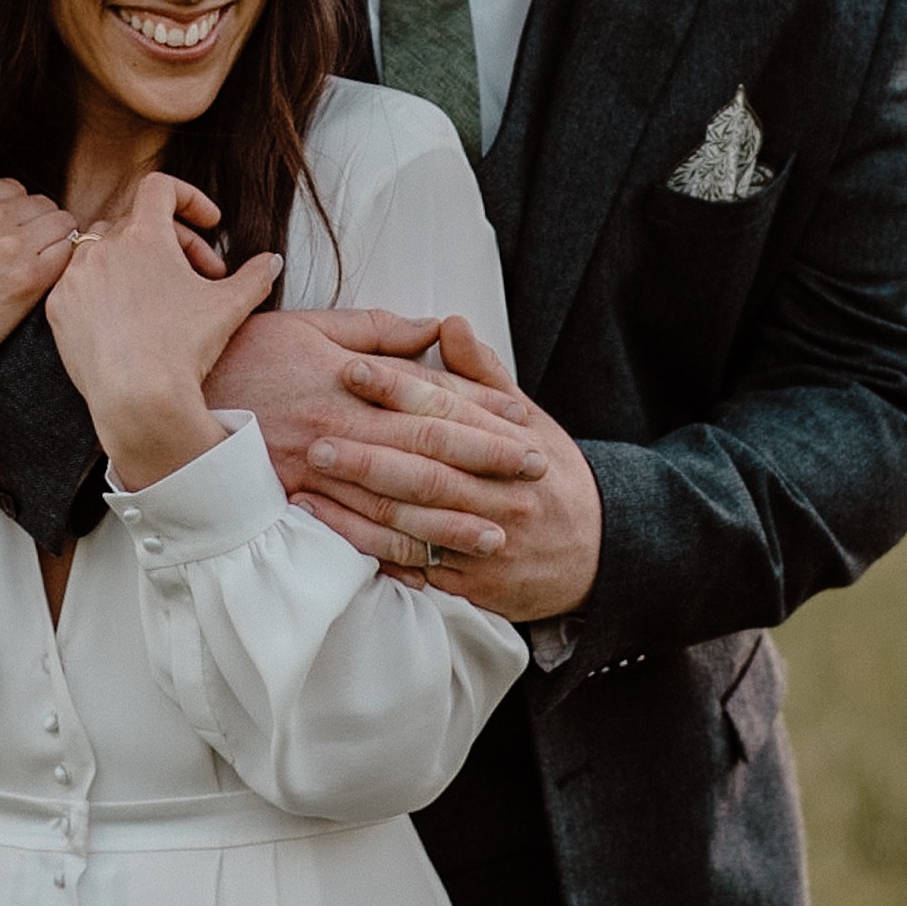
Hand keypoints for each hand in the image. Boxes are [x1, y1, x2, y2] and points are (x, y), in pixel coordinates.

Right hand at [0, 160, 78, 491]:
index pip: (11, 187)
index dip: (9, 212)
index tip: (0, 237)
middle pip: (39, 203)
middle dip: (34, 223)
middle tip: (19, 252)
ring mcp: (12, 246)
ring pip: (61, 221)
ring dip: (54, 238)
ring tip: (35, 263)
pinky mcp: (29, 280)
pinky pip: (69, 250)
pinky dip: (64, 259)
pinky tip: (43, 277)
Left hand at [45, 174, 282, 491]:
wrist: (138, 400)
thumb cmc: (184, 350)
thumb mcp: (229, 307)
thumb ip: (255, 276)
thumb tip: (273, 262)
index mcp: (143, 235)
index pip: (161, 188)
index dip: (189, 198)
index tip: (209, 223)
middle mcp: (103, 247)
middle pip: (138, 223)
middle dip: (174, 243)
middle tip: (199, 275)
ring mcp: (75, 277)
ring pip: (103, 249)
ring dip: (134, 261)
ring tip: (160, 294)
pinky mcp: (58, 308)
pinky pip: (79, 282)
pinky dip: (103, 288)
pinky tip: (126, 316)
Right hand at [203, 307, 547, 566]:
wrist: (169, 393)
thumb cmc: (242, 352)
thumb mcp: (310, 325)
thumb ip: (376, 330)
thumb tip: (433, 327)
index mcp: (349, 381)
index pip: (429, 398)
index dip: (480, 411)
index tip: (524, 422)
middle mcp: (340, 428)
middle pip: (425, 451)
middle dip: (484, 466)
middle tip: (534, 478)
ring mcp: (316, 470)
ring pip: (394, 502)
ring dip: (448, 522)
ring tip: (495, 535)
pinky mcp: (293, 501)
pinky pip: (348, 534)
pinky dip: (388, 554)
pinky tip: (423, 569)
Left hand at [290, 315, 603, 620]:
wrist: (597, 552)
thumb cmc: (549, 473)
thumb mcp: (529, 417)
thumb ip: (481, 373)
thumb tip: (449, 323)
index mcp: (512, 440)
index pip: (447, 409)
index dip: (398, 388)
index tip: (351, 368)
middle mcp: (500, 489)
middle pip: (427, 467)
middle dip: (368, 452)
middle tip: (316, 435)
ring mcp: (487, 538)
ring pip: (417, 520)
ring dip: (359, 503)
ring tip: (309, 482)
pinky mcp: (474, 582)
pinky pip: (416, 566)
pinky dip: (373, 549)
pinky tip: (333, 530)